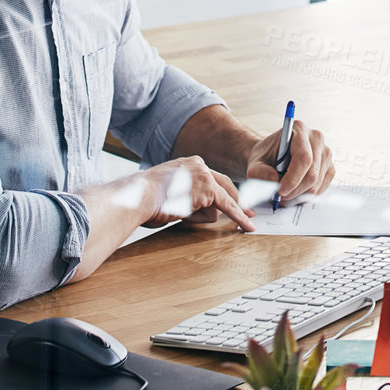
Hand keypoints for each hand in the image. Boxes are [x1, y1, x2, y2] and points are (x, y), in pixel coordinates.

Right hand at [140, 156, 254, 231]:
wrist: (139, 196)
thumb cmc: (145, 198)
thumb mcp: (166, 191)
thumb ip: (184, 194)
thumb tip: (193, 209)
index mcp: (187, 164)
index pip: (212, 177)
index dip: (225, 191)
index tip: (234, 198)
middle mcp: (198, 165)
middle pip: (226, 185)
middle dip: (238, 200)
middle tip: (250, 212)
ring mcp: (205, 176)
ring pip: (217, 203)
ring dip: (201, 216)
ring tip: (177, 211)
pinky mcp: (209, 189)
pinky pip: (228, 207)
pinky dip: (239, 217)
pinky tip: (248, 225)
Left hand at [244, 119, 335, 202]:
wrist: (271, 157)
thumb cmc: (265, 157)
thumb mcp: (255, 163)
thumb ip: (259, 172)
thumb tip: (274, 180)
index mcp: (299, 129)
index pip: (303, 158)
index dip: (293, 178)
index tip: (280, 191)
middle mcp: (316, 138)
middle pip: (312, 174)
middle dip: (294, 190)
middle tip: (279, 197)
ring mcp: (326, 153)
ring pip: (317, 184)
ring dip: (299, 195)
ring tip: (284, 193)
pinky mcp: (329, 167)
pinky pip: (321, 188)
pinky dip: (306, 195)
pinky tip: (294, 190)